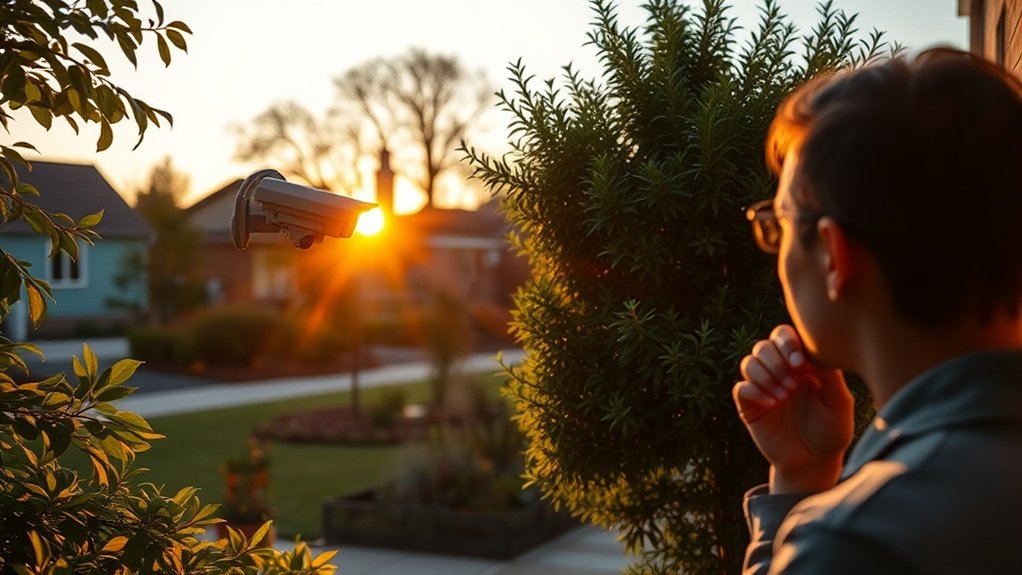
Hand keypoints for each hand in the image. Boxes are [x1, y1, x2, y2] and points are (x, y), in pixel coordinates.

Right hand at [733, 325, 854, 493]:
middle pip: (763, 346)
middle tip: (793, 384)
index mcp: (801, 364)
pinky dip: (754, 391)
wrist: (813, 462)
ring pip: (748, 363)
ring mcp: (763, 388)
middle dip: (775, 361)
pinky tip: (772, 404)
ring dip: (765, 375)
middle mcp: (779, 371)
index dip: (788, 343)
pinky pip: (741, 388)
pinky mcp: (749, 406)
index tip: (800, 363)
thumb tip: (814, 352)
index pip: (785, 336)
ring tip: (784, 396)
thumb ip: (831, 376)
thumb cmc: (832, 431)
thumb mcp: (840, 403)